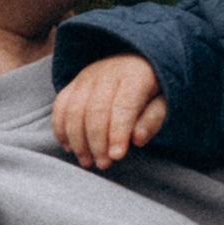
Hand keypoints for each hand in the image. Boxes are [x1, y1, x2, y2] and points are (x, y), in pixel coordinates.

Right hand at [52, 53, 167, 169]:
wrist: (135, 60)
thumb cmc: (151, 89)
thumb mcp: (163, 103)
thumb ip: (152, 120)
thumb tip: (137, 140)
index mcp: (135, 76)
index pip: (123, 107)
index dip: (118, 133)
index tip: (117, 156)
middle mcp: (107, 73)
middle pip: (95, 110)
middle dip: (97, 141)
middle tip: (102, 164)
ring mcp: (87, 77)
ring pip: (74, 110)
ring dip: (77, 140)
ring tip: (86, 161)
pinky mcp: (73, 83)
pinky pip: (60, 106)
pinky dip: (61, 129)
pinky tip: (70, 148)